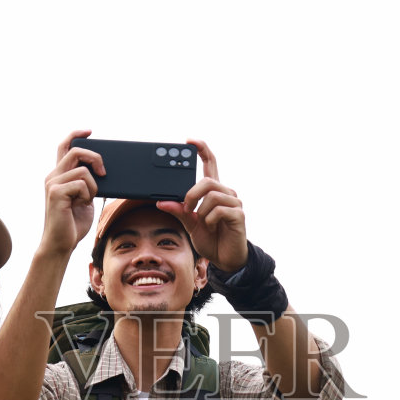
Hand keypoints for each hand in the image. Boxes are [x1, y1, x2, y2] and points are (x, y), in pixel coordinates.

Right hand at [40, 130, 101, 255]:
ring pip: (83, 170)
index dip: (76, 134)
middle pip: (76, 151)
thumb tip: (101, 171)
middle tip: (104, 172)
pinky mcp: (56, 192)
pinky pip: (82, 184)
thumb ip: (88, 183)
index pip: (64, 146)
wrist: (61, 244)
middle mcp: (53, 176)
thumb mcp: (84, 198)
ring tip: (86, 200)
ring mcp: (53, 183)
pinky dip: (87, 195)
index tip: (89, 131)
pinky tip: (80, 205)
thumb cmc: (72, 224)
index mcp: (59, 175)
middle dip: (95, 158)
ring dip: (93, 186)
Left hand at [158, 139, 248, 271]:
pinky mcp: (238, 214)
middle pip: (207, 180)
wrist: (225, 259)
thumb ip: (179, 211)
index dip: (202, 150)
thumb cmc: (210, 239)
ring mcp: (234, 203)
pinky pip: (219, 210)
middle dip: (191, 194)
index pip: (210, 163)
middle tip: (187, 209)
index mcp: (214, 191)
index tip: (190, 140)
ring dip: (201, 211)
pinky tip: (213, 226)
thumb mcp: (189, 224)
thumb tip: (162, 201)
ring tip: (204, 222)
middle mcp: (226, 193)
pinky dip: (210, 220)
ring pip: (212, 195)